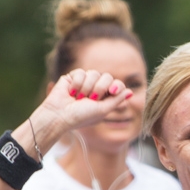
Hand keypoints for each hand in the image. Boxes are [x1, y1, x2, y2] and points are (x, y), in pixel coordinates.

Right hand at [16, 70, 134, 158]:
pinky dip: (77, 83)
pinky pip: (81, 72)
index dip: (116, 86)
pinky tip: (71, 92)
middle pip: (107, 76)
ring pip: (94, 73)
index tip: (112, 91)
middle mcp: (95, 89)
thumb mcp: (103, 110)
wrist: (59, 115)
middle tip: (92, 99)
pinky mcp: (72, 77)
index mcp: (105, 98)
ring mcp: (84, 82)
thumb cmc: (81, 117)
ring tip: (79, 98)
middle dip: (100, 87)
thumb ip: (117, 100)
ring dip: (87, 87)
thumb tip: (130, 92)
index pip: (117, 85)